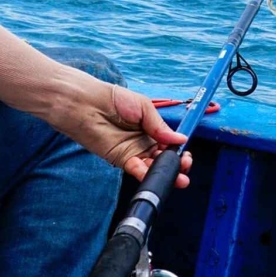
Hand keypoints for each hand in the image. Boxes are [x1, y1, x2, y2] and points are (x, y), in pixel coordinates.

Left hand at [66, 84, 194, 188]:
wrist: (88, 103)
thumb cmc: (114, 99)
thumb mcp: (144, 107)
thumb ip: (160, 127)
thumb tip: (181, 139)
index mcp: (151, 128)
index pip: (169, 144)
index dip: (179, 151)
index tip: (187, 154)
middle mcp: (143, 142)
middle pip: (164, 159)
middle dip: (176, 165)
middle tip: (185, 166)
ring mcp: (133, 152)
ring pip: (153, 167)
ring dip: (166, 173)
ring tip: (179, 177)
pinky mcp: (121, 160)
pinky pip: (137, 170)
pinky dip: (147, 174)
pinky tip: (156, 174)